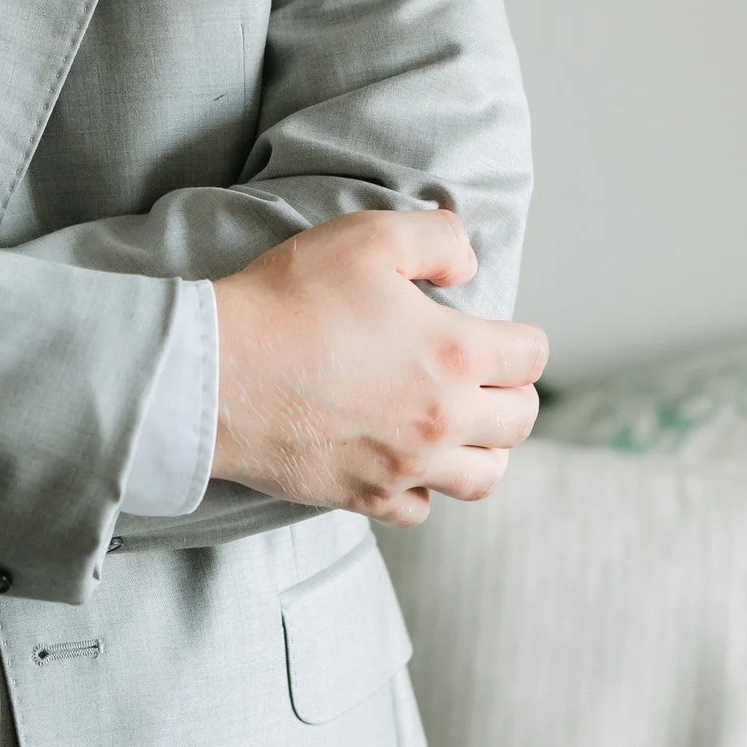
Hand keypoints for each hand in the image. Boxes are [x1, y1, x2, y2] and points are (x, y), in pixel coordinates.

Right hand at [210, 207, 546, 526]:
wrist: (214, 373)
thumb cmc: (288, 300)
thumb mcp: (367, 237)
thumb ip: (437, 239)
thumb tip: (468, 264)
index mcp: (455, 354)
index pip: (531, 356)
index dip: (521, 340)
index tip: (498, 334)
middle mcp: (442, 419)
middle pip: (520, 421)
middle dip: (512, 394)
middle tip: (483, 377)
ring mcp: (405, 465)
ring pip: (484, 478)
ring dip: (483, 449)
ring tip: (459, 426)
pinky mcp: (364, 495)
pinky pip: (420, 510)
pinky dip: (422, 488)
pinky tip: (403, 459)